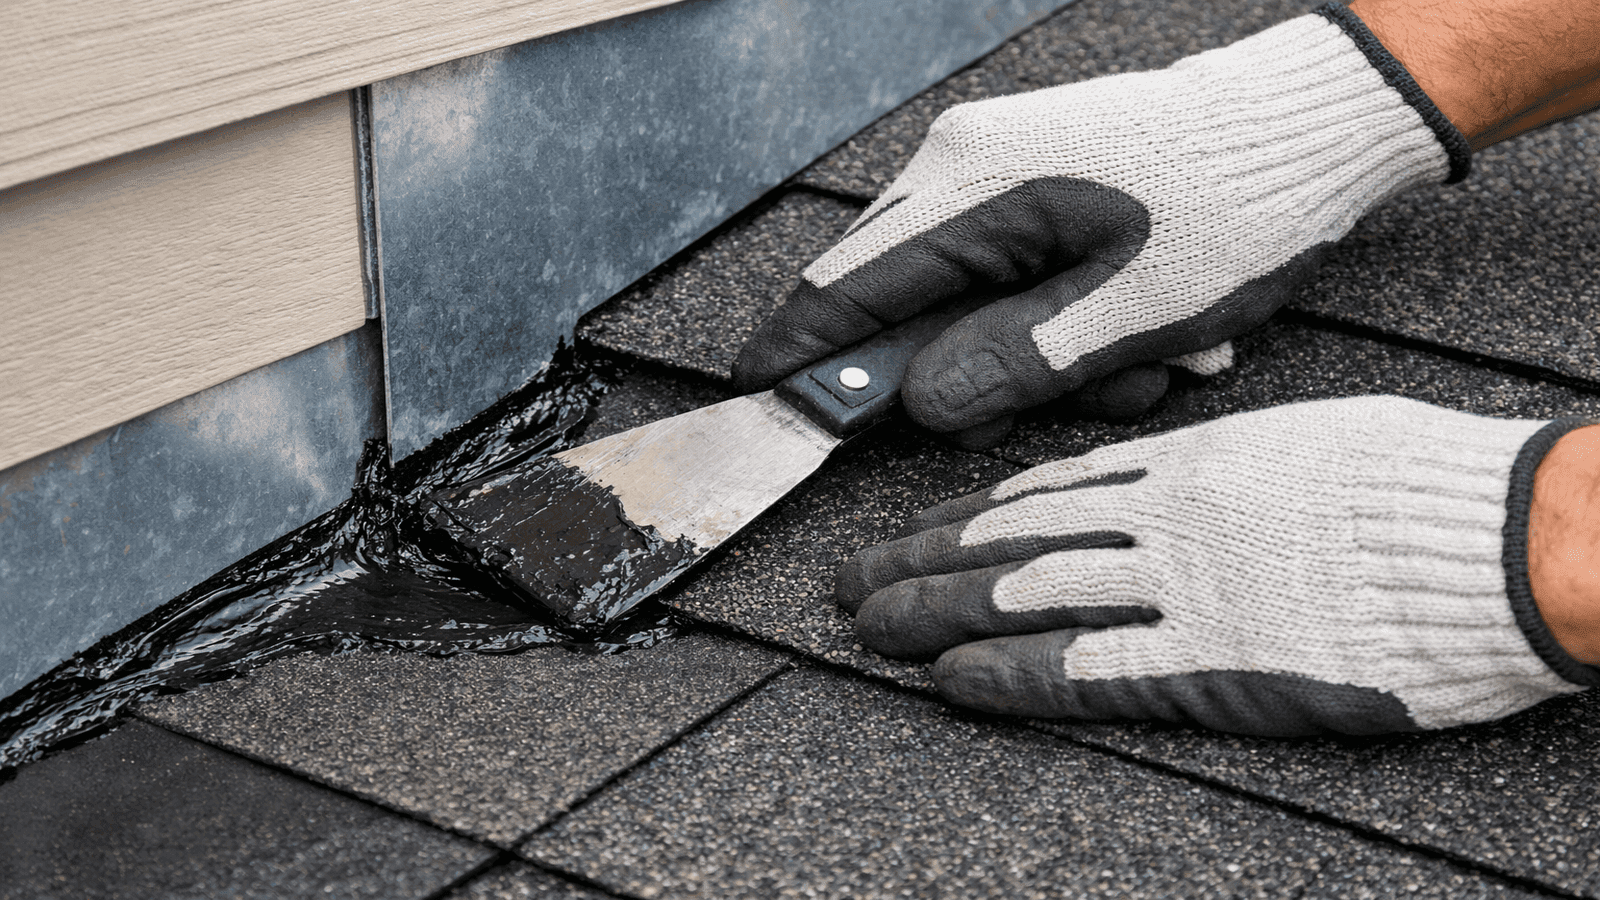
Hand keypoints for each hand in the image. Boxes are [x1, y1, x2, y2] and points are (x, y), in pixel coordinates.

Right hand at [735, 7, 1467, 436]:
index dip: (799, 355)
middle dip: (961, 372)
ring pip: (954, 294)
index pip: (844, 286)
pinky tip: (1132, 332)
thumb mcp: (1131, 313)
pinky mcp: (1026, 176)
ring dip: (1028, 353)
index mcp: (971, 186)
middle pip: (893, 295)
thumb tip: (920, 407)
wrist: (1311, 125)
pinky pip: (1000, 271)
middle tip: (1058, 399)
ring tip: (1136, 364)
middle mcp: (961, 163)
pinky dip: (1051, 319)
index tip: (761, 403)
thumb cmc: (1235, 209)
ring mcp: (993, 164)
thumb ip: (1012, 365)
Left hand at [836, 397, 1599, 735]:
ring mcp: (1183, 589)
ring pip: (1026, 596)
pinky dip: (1012, 675)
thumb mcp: (1301, 443)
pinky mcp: (1215, 662)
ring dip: (935, 612)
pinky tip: (952, 681)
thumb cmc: (1419, 484)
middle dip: (921, 558)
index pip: (1047, 490)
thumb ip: (1220, 471)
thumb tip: (1170, 483)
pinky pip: (1090, 668)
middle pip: (1013, 539)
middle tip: (851, 578)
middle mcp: (1165, 519)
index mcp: (1189, 463)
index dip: (968, 513)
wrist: (1503, 540)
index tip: (918, 527)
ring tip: (869, 625)